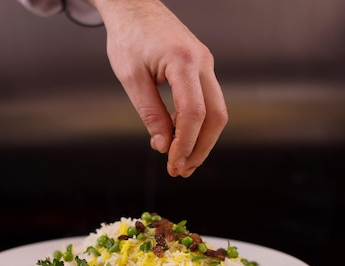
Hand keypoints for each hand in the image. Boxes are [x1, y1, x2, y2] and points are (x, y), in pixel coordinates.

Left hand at [88, 0, 227, 176]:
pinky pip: (207, 101)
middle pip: (216, 115)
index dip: (185, 143)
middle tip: (182, 170)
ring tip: (182, 161)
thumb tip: (163, 146)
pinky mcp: (201, 67)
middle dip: (201, 148)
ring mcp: (205, 64)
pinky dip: (197, 124)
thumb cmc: (128, 37)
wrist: (134, 7)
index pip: (194, 113)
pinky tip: (180, 138)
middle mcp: (202, 62)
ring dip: (202, 139)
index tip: (173, 163)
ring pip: (216, 110)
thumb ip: (150, 113)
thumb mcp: (131, 78)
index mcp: (183, 62)